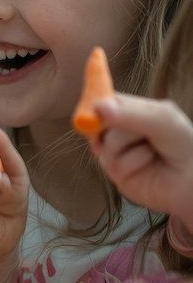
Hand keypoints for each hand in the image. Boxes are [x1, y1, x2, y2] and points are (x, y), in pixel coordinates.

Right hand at [91, 95, 192, 225]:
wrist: (191, 181)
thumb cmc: (183, 145)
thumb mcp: (163, 120)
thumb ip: (133, 113)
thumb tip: (98, 107)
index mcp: (133, 112)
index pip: (107, 101)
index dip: (100, 105)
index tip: (100, 109)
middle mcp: (121, 131)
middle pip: (100, 123)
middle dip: (121, 128)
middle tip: (142, 134)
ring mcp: (116, 152)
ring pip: (106, 144)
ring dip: (131, 147)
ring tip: (153, 153)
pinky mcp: (115, 173)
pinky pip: (113, 163)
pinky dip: (133, 163)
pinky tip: (147, 166)